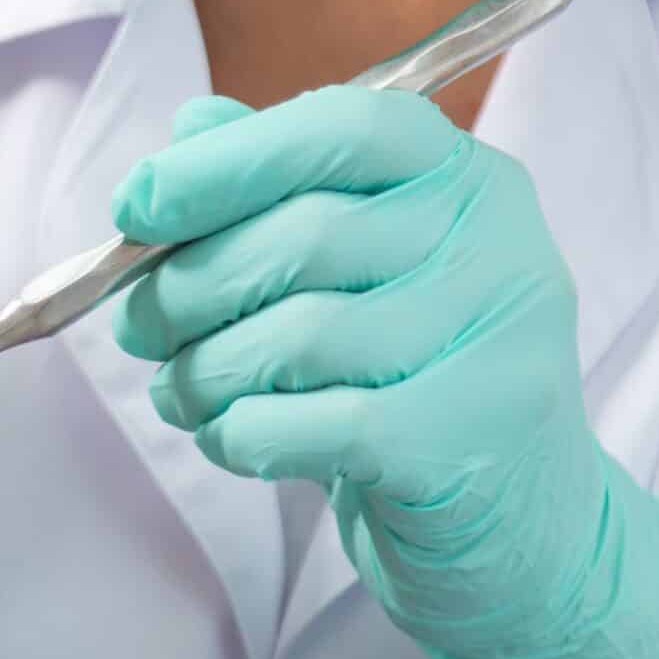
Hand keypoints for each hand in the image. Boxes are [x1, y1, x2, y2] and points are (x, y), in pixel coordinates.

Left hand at [110, 88, 658, 658]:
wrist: (523, 530)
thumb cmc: (414, 385)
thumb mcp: (357, 274)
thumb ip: (279, 192)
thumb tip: (189, 132)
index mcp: (467, 179)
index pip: (344, 128)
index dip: (224, 163)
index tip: (135, 207)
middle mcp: (498, 246)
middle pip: (303, 237)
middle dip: (185, 287)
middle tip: (138, 328)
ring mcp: (497, 343)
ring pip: (298, 336)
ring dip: (204, 372)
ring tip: (184, 393)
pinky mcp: (471, 439)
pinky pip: (317, 424)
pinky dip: (244, 433)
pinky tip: (232, 438)